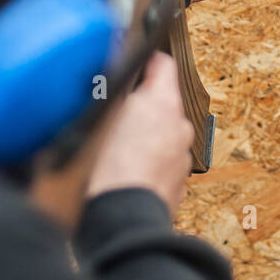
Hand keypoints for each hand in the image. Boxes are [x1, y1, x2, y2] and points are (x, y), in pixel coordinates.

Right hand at [86, 52, 193, 216]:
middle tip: (111, 112)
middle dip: (139, 104)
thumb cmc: (107, 170)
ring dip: (142, 137)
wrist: (121, 221)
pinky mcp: (176, 185)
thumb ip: (106, 90)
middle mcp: (179, 127)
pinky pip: (160, 164)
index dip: (145, 59)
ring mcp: (181, 159)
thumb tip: (105, 76)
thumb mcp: (98, 116)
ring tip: (112, 149)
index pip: (163, 64)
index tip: (135, 59)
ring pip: (161, 135)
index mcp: (163, 103)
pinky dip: (145, 164)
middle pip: (161, 103)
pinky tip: (121, 172)